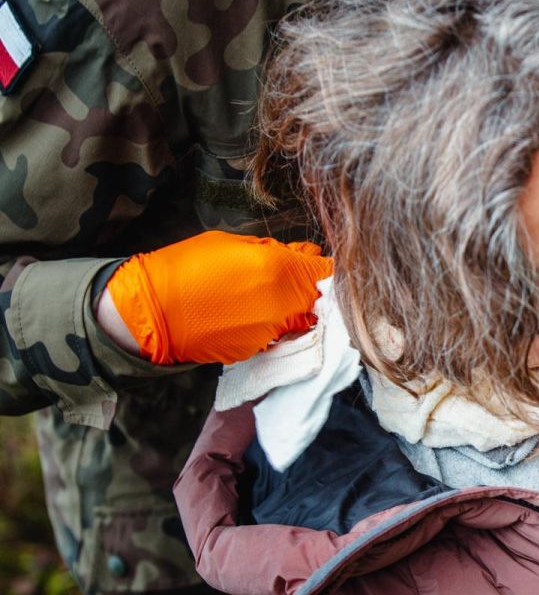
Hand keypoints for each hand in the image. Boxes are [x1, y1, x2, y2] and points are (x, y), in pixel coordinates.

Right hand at [103, 230, 333, 364]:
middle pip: (322, 298)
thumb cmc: (187, 266)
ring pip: (306, 320)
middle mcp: (284, 303)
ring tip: (280, 299)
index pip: (327, 270)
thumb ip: (275, 251)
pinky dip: (280, 327)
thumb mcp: (233, 244)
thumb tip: (302, 254)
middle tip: (305, 282)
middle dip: (319, 290)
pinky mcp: (260, 350)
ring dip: (302, 310)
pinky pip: (283, 335)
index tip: (324, 266)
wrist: (152, 311)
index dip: (329, 268)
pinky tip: (262, 316)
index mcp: (280, 269)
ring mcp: (274, 330)